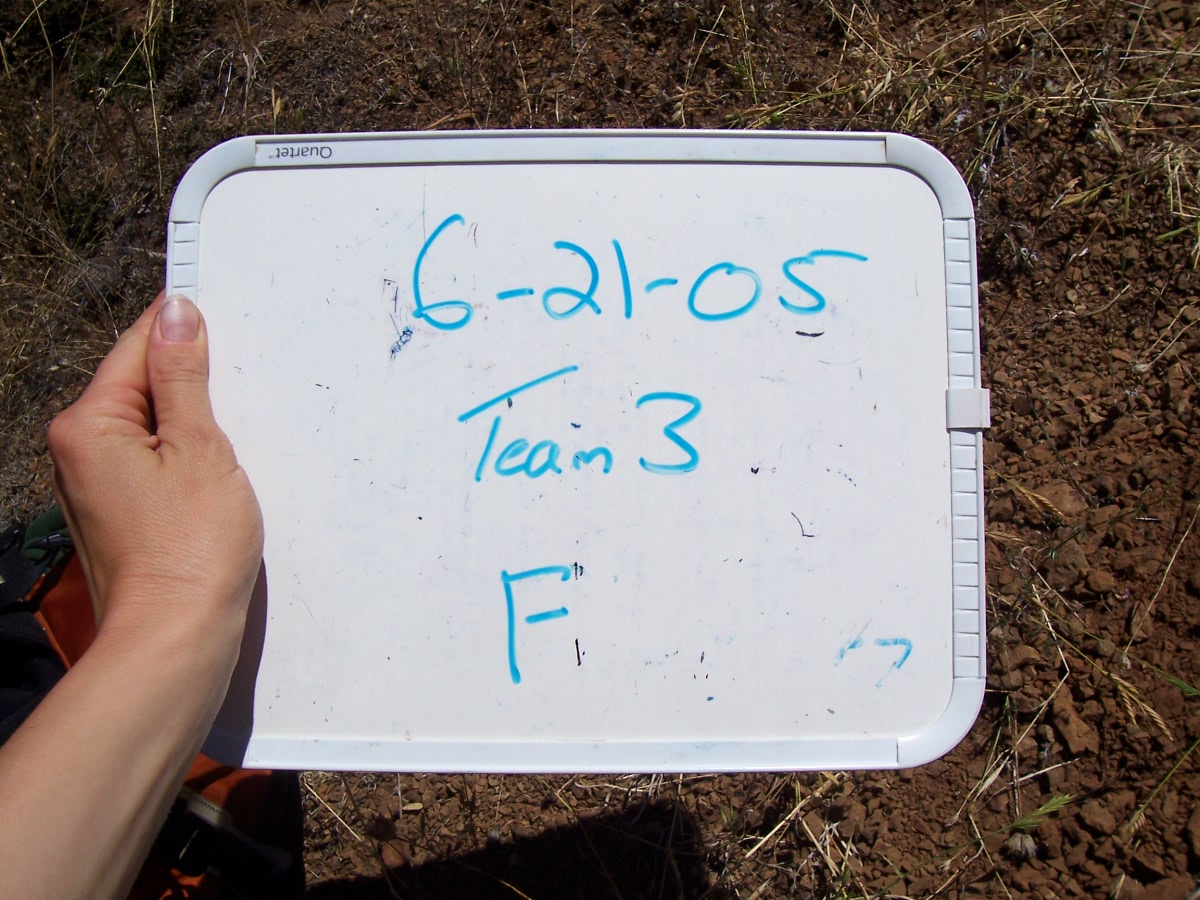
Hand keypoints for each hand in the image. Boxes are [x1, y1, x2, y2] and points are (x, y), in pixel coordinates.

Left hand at [47, 293, 262, 640]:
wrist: (175, 636)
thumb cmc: (190, 550)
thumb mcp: (200, 446)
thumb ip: (183, 376)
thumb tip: (176, 313)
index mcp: (88, 424)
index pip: (136, 347)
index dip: (182, 329)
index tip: (220, 313)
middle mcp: (77, 449)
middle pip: (140, 384)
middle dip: (192, 385)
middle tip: (241, 396)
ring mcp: (94, 483)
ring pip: (150, 424)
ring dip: (192, 425)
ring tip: (229, 446)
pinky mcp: (117, 510)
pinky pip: (152, 460)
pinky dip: (185, 458)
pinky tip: (216, 476)